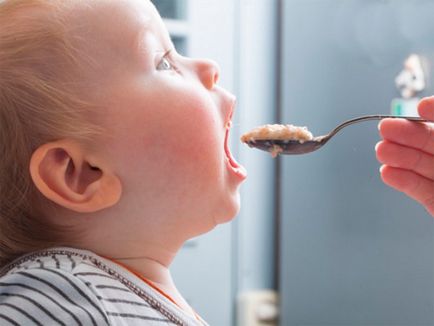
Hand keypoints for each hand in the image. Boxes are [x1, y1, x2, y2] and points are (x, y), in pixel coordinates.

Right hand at [376, 96, 433, 216]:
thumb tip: (428, 106)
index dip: (433, 114)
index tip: (419, 107)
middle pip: (430, 142)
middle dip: (407, 135)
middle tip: (386, 128)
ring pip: (422, 165)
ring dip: (399, 156)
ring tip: (382, 150)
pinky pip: (420, 190)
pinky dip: (402, 181)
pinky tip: (387, 172)